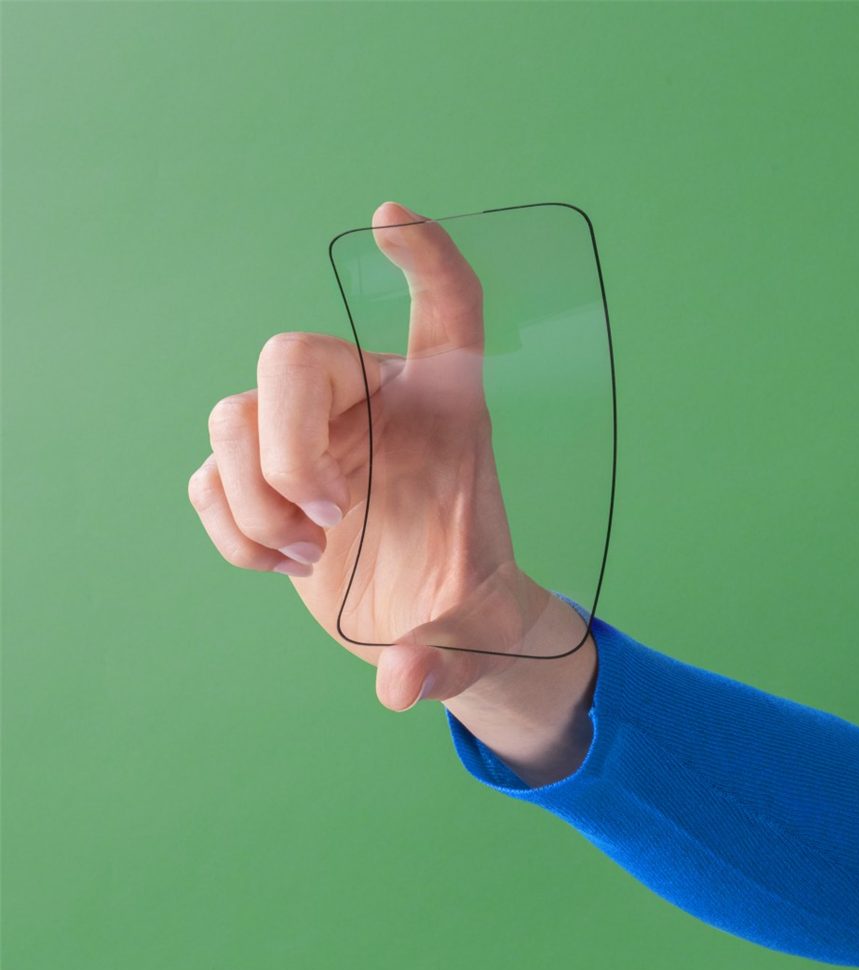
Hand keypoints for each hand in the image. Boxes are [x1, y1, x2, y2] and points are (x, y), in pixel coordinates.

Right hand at [188, 202, 593, 739]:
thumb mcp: (478, 634)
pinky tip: (279, 560)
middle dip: (288, 445)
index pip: (449, 309)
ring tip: (308, 554)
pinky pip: (206, 476)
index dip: (426, 259)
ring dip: (252, 495)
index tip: (388, 220)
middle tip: (331, 519)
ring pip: (231, 415)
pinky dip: (230, 527)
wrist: (434, 624)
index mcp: (448, 413)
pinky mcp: (265, 483)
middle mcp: (372, 408)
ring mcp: (310, 442)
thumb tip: (403, 687)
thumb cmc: (471, 602)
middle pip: (292, 356)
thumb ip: (446, 663)